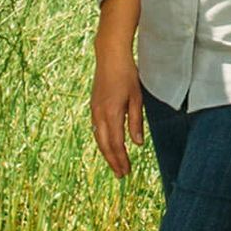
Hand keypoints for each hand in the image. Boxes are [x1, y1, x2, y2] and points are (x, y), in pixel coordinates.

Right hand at [90, 39, 144, 179]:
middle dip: (113, 161)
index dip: (121, 159)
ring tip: (115, 164)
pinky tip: (108, 146)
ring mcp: (94, 110)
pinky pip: (96, 129)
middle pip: (104, 145)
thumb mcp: (137, 98)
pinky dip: (102, 141)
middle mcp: (99, 114)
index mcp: (112, 113)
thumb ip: (136, 121)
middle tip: (122, 174)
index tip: (127, 171)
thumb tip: (137, 143)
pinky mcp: (93, 106)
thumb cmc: (127, 75)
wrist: (109, 56)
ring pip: (98, 138)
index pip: (116, 143)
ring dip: (107, 153)